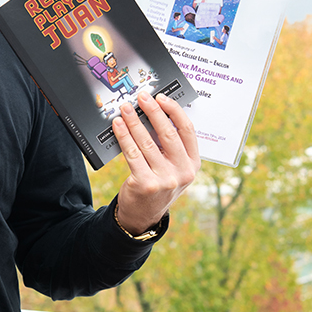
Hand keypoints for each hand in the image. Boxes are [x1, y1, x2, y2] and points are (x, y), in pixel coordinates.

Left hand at [112, 91, 199, 235]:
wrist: (144, 214)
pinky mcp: (145, 184)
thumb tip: (153, 113)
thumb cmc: (158, 183)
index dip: (174, 111)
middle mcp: (183, 172)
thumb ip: (169, 146)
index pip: (187, 131)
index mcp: (193, 164)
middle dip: (153, 111)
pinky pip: (132, 154)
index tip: (162, 97)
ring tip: (125, 108)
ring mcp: (165, 180)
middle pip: (168, 133)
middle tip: (142, 97)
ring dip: (134, 122)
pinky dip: (123, 136)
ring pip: (147, 142)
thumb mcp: (172, 167)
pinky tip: (117, 126)